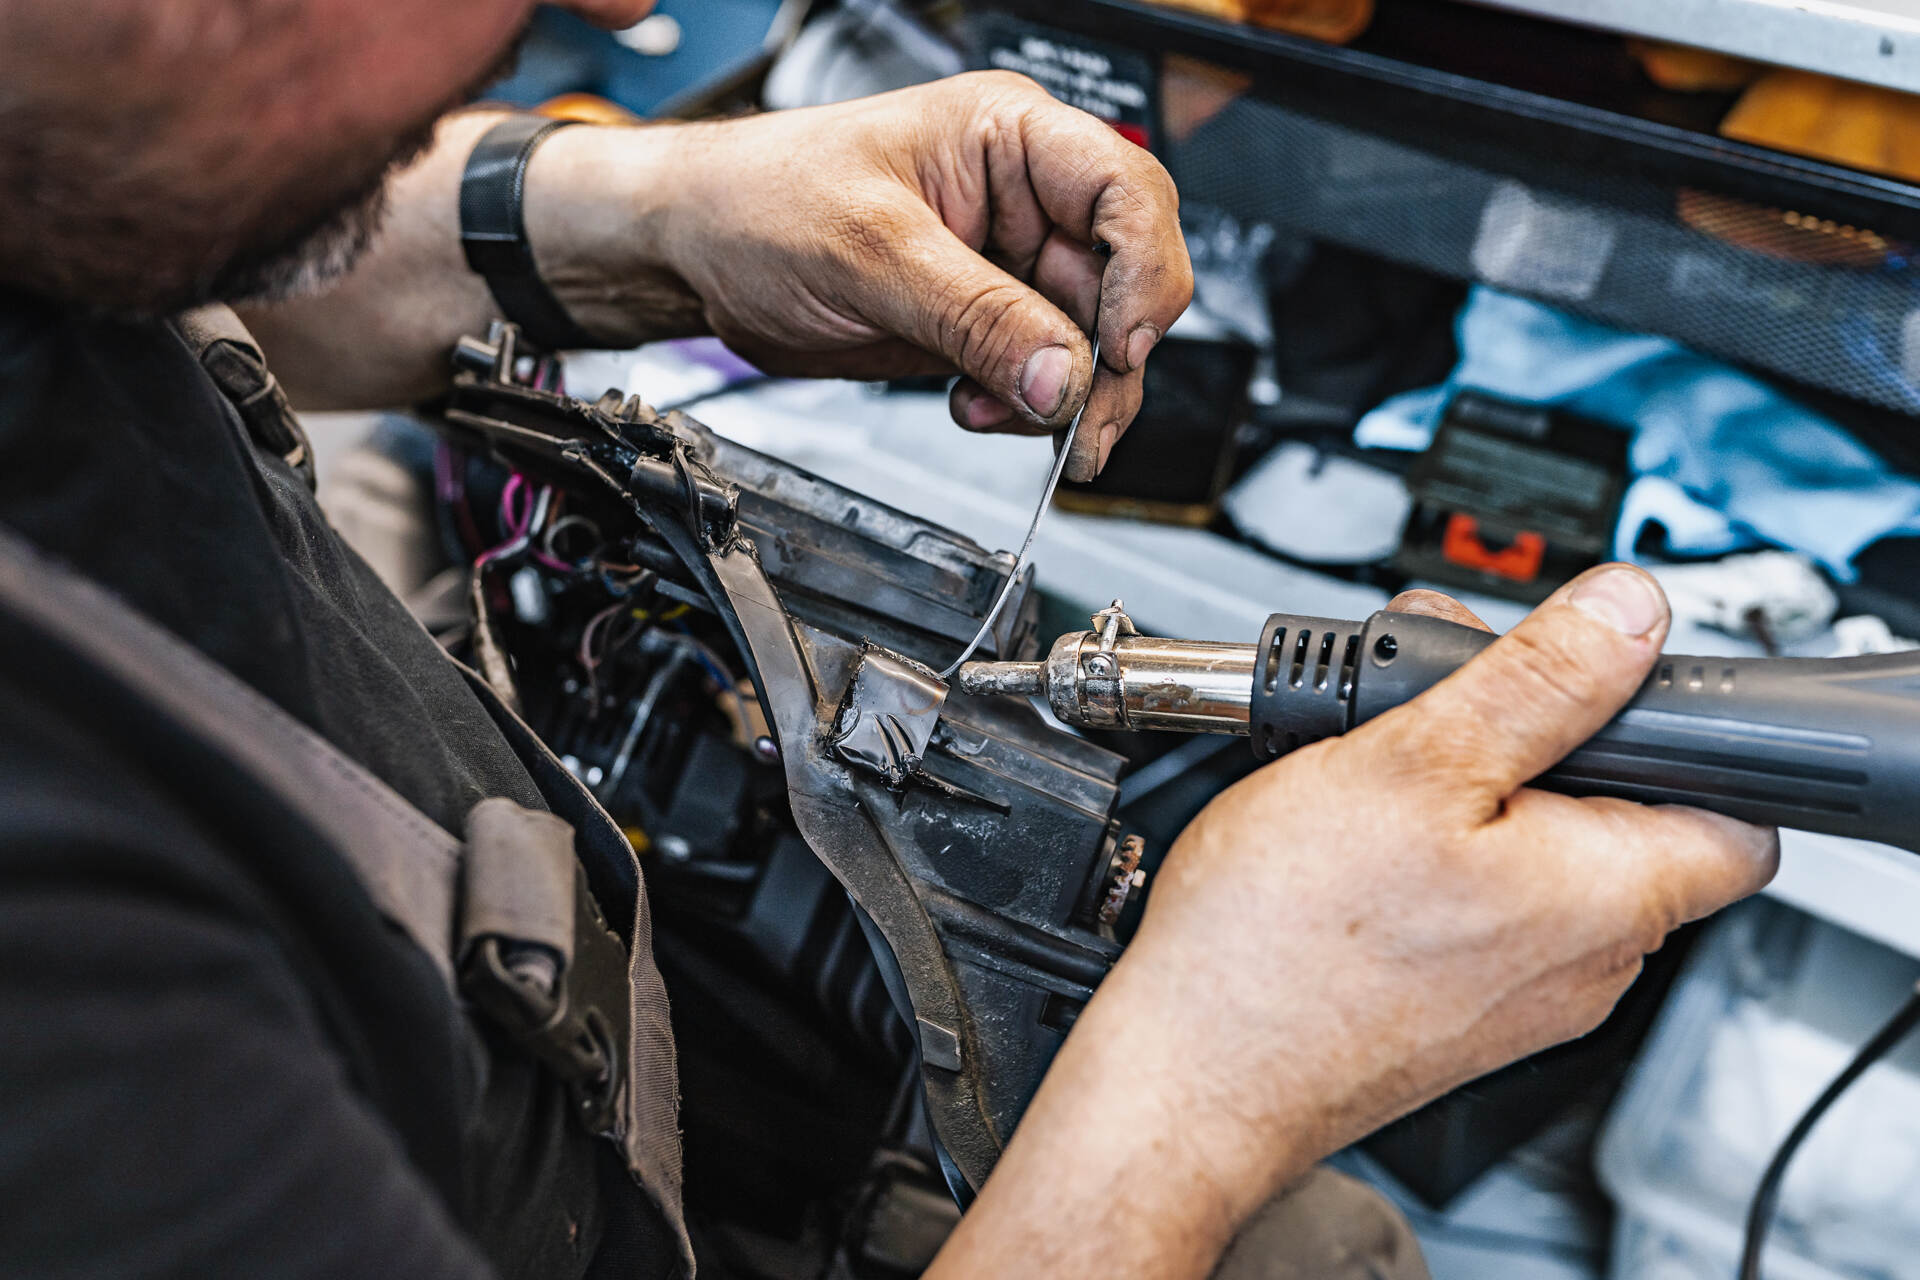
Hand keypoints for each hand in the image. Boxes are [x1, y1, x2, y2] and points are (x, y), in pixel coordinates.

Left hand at [640, 72, 1192, 479]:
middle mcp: (1024, 197)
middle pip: (1123, 281)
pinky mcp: (983, 324)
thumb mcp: (869, 251)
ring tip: (1013, 423)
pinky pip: (1041, 375)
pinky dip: (1027, 409)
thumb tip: (1063, 375)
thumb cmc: (757, 200)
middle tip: (1078, 424)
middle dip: (1107, 360)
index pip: (1128, 192)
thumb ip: (975, 315)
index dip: (1144, 273)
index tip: (1120, 346)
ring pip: (1090, 342)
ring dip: (1067, 397)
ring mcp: (1007, 265)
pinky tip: (979, 410)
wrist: (694, 252)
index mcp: (1010, 136)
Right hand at [931, 565, 1777, 1276]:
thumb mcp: (1413, 760)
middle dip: (1537, 739)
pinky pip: (1476, 905)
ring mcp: (1518, 992)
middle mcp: (1587, 960)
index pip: (1741, 810)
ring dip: (1468, 792)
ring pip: (1535, 856)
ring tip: (1372, 767)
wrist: (1191, 1070)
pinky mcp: (1452, 1008)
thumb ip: (1537, 681)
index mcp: (1613, 895)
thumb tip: (1630, 614)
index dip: (1681, 734)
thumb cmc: (1287, 943)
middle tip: (1441, 707)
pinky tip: (1348, 836)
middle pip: (1617, 815)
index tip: (1601, 689)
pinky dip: (1430, 853)